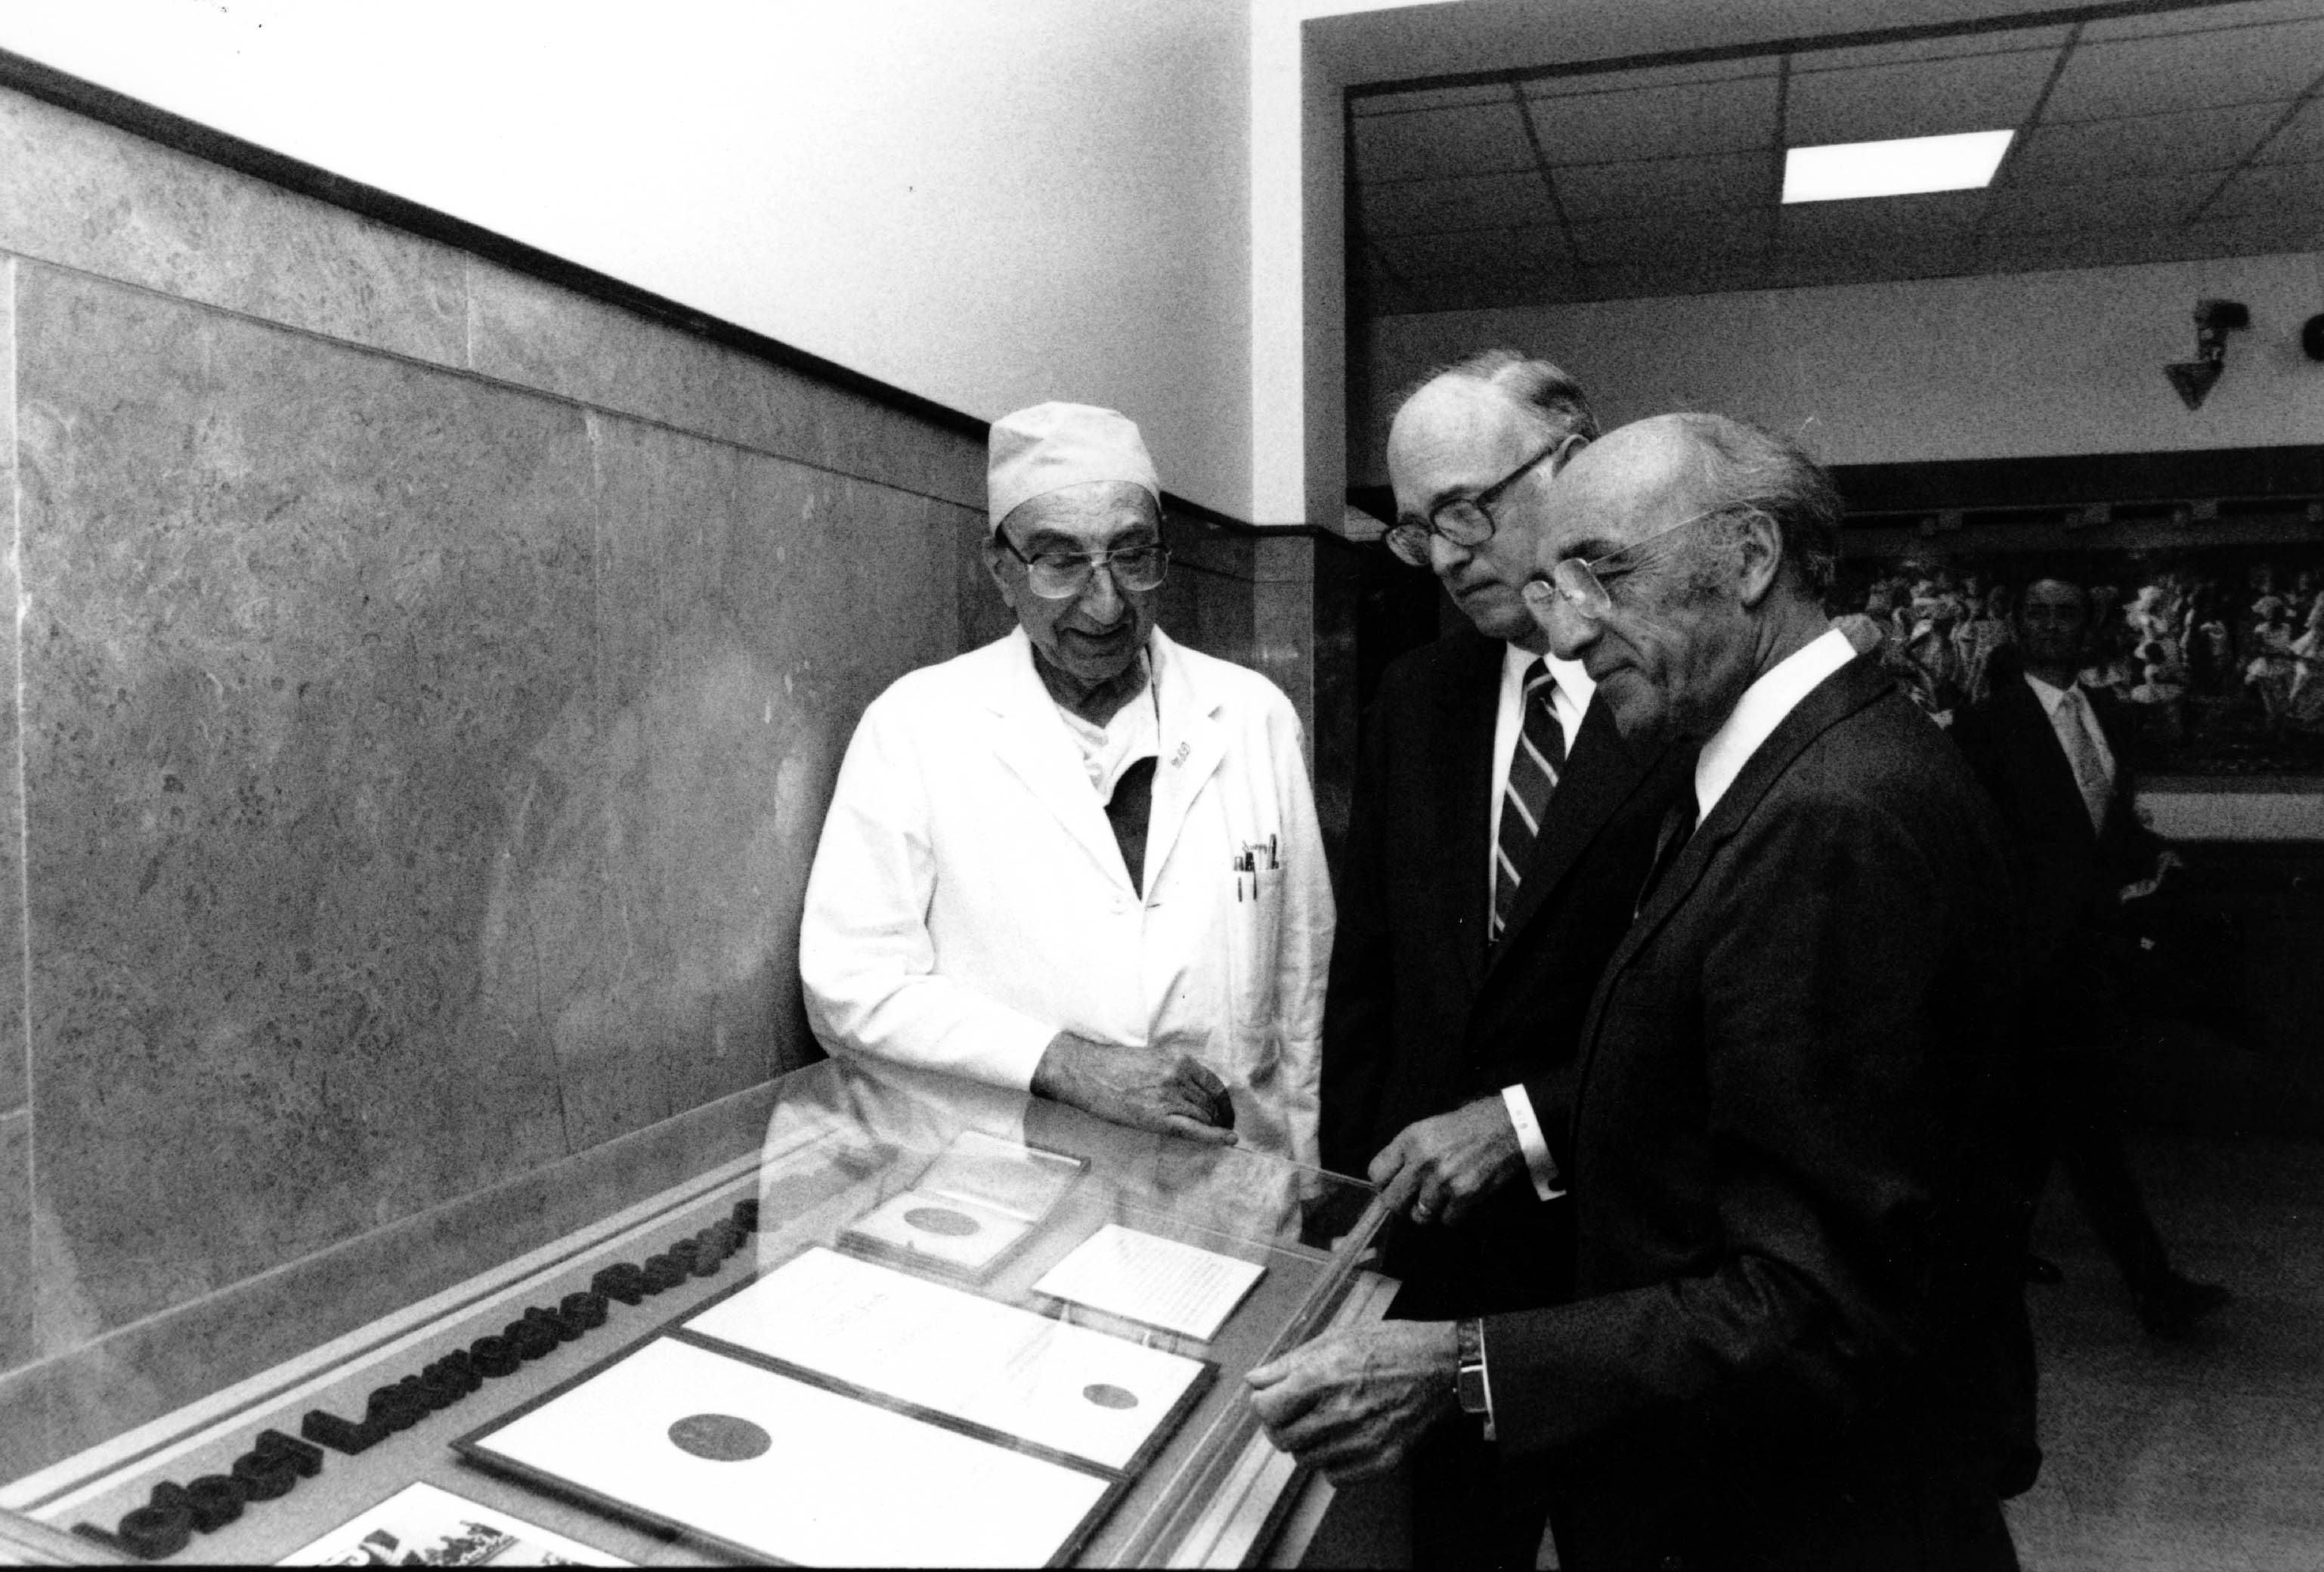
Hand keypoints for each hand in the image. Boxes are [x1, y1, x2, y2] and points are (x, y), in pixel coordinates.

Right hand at [1031, 1032, 1236, 1144]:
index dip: (1224, 1100)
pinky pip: (1194, 1129)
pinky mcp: (1158, 1117)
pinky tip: (1228, 1140)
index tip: (1226, 1110)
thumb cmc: (1114, 1065)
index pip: (1214, 1083)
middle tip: (1225, 1127)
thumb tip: (1194, 1089)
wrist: (1087, 1072)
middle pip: (1211, 1102)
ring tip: (1220, 1135)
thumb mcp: (1152, 1058)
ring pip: (1204, 1116)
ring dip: (1215, 1127)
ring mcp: (1169, 1096)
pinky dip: (1215, 1136)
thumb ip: (1176, 1070)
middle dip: (1221, 1116)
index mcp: (1178, 1059)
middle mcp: (1178, 1076)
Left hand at [1246, 1322, 1457, 1482]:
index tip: (1270, 1400)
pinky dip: (1333, 1461)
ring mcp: (1360, 1440)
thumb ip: (1290, 1362)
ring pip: (1306, 1459)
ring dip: (1307, 1443)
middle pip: (1282, 1439)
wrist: (1443, 1367)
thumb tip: (1255, 1379)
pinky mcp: (1380, 1460)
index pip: (1266, 1409)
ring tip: (1325, 1421)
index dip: (1263, 1404)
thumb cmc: (1393, 1346)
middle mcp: (1338, 1411)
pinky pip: (1334, 1476)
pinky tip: (1345, 1439)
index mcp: (1322, 1376)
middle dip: (1281, 1426)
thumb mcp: (1337, 1338)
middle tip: (1294, 1413)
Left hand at [1368, 1096, 1524, 1226]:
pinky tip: (1460, 1198)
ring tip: (1441, 1197)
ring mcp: (1444, 1180)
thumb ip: (1407, 1152)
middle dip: (1402, 1204)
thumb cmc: (1470, 1125)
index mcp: (1410, 1139)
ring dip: (1429, 1210)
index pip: (1376, 1173)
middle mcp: (1422, 1161)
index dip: (1384, 1183)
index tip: (1393, 1185)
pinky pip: (1447, 1220)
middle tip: (1414, 1199)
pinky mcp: (1465, 1195)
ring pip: (1420, 1215)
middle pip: (1393, 1201)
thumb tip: (1391, 1180)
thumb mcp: (1429, 1127)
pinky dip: (1453, 1214)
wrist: (1508, 1126)